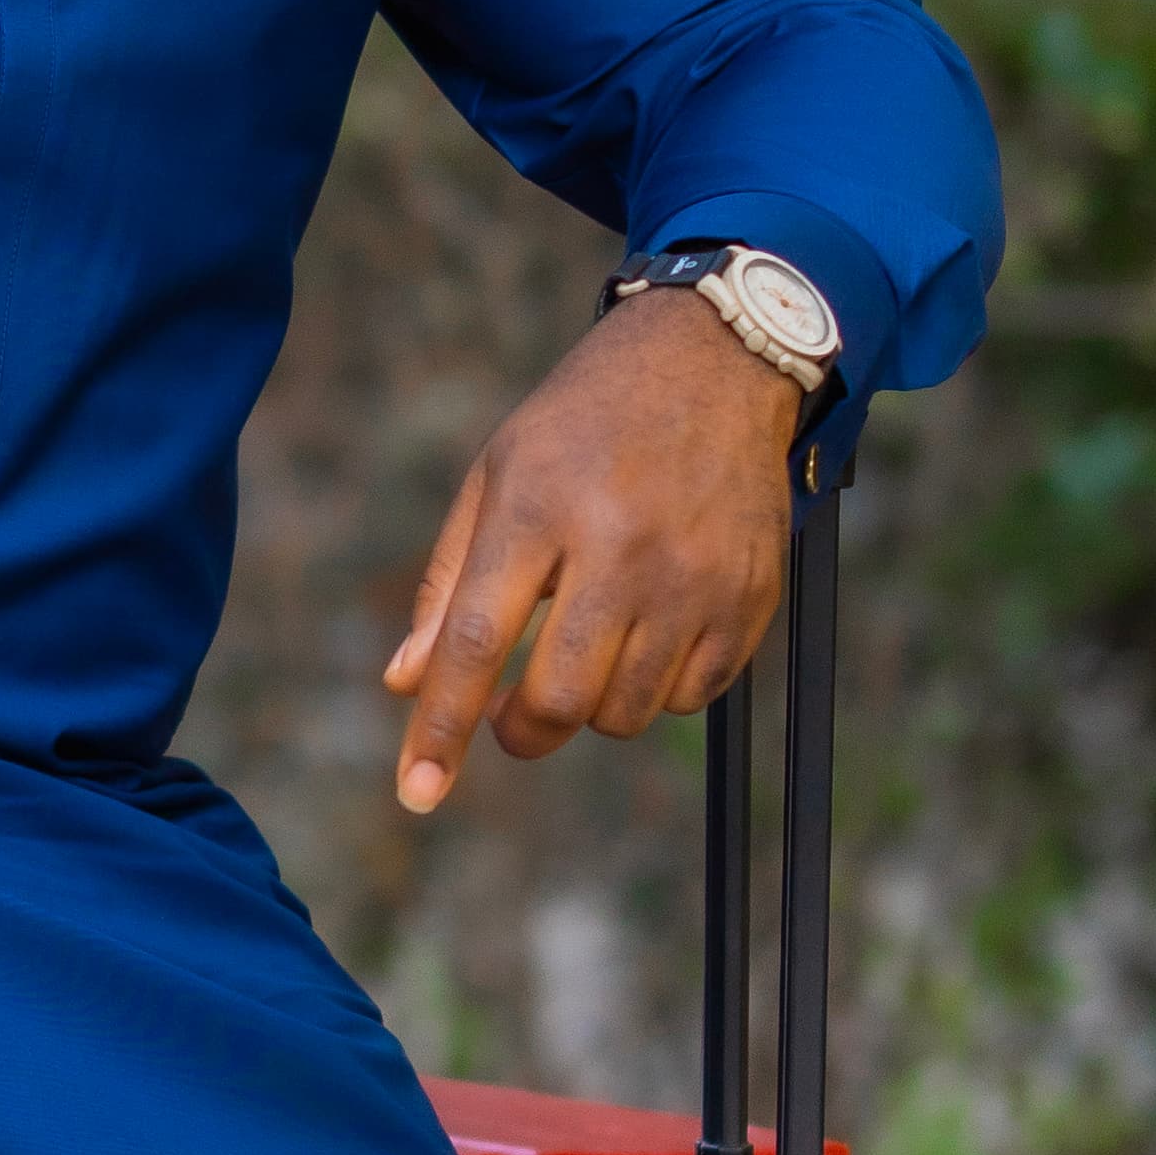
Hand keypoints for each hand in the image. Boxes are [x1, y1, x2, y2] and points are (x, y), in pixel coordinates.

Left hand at [385, 290, 799, 814]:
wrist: (715, 361)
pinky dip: (659, 687)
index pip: (477, 643)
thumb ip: (449, 583)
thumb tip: (407, 683)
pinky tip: (652, 629)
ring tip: (594, 641)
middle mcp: (619, 545)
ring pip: (624, 712)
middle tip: (515, 712)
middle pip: (558, 699)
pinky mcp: (748, 595)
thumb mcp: (498, 474)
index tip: (418, 793)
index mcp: (538, 506)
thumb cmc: (585, 423)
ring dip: (593, 705)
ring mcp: (692, 575)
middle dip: (523, 729)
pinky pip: (691, 697)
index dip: (443, 728)